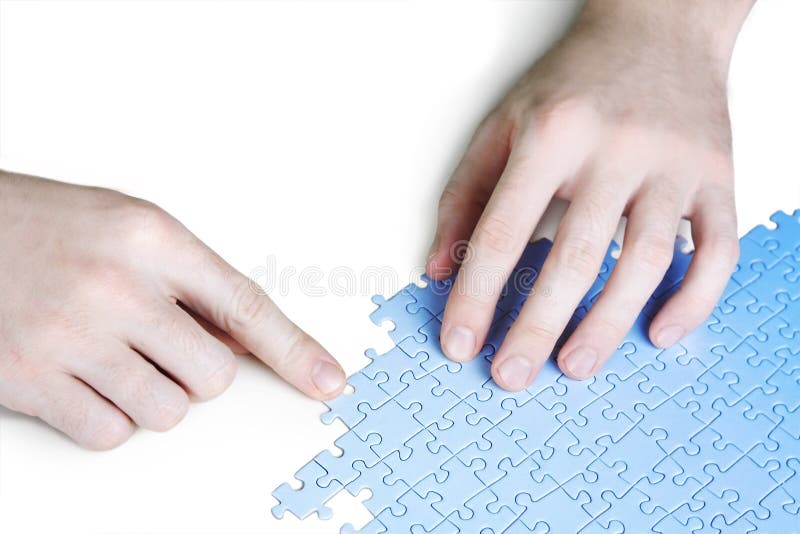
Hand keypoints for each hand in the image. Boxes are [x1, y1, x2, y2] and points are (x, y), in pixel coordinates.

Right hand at [0, 170, 344, 448]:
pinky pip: (112, 434)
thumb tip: (247, 342)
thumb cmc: (51, 228)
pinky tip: (83, 377)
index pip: (246, 306)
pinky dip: (108, 417)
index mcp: (152, 239)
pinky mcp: (31, 381)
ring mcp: (71, 337)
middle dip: (198, 372)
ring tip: (114, 356)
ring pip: (168, 412)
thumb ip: (192, 281)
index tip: (328, 381)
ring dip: (153, 397)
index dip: (295, 350)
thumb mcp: (133, 230)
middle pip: (214, 376)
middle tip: (159, 345)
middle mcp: (116, 287)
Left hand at [427, 0, 753, 389]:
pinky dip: (693, 299)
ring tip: (573, 366)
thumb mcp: (503, 125)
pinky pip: (717, 250)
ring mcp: (673, 165)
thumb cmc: (573, 83)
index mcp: (551, 135)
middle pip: (572, 258)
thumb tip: (440, 269)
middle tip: (510, 376)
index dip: (476, 295)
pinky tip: (661, 332)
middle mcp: (615, 149)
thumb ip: (465, 195)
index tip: (459, 343)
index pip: (502, 231)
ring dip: (607, 326)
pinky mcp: (717, 176)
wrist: (659, 28)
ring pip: (644, 263)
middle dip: (536, 328)